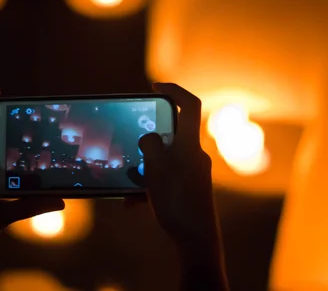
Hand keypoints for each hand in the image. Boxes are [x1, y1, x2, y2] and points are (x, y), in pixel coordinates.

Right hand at [127, 83, 227, 290]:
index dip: (174, 90)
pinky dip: (149, 186)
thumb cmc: (177, 202)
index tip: (155, 87)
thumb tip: (149, 138)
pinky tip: (134, 202)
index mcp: (190, 145)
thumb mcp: (156, 169)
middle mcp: (195, 155)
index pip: (190, 105)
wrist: (197, 240)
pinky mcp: (190, 189)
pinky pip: (166, 178)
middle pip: (171, 134)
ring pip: (165, 160)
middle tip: (132, 146)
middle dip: (148, 140)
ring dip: (145, 168)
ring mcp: (194, 173)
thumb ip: (151, 146)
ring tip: (129, 185)